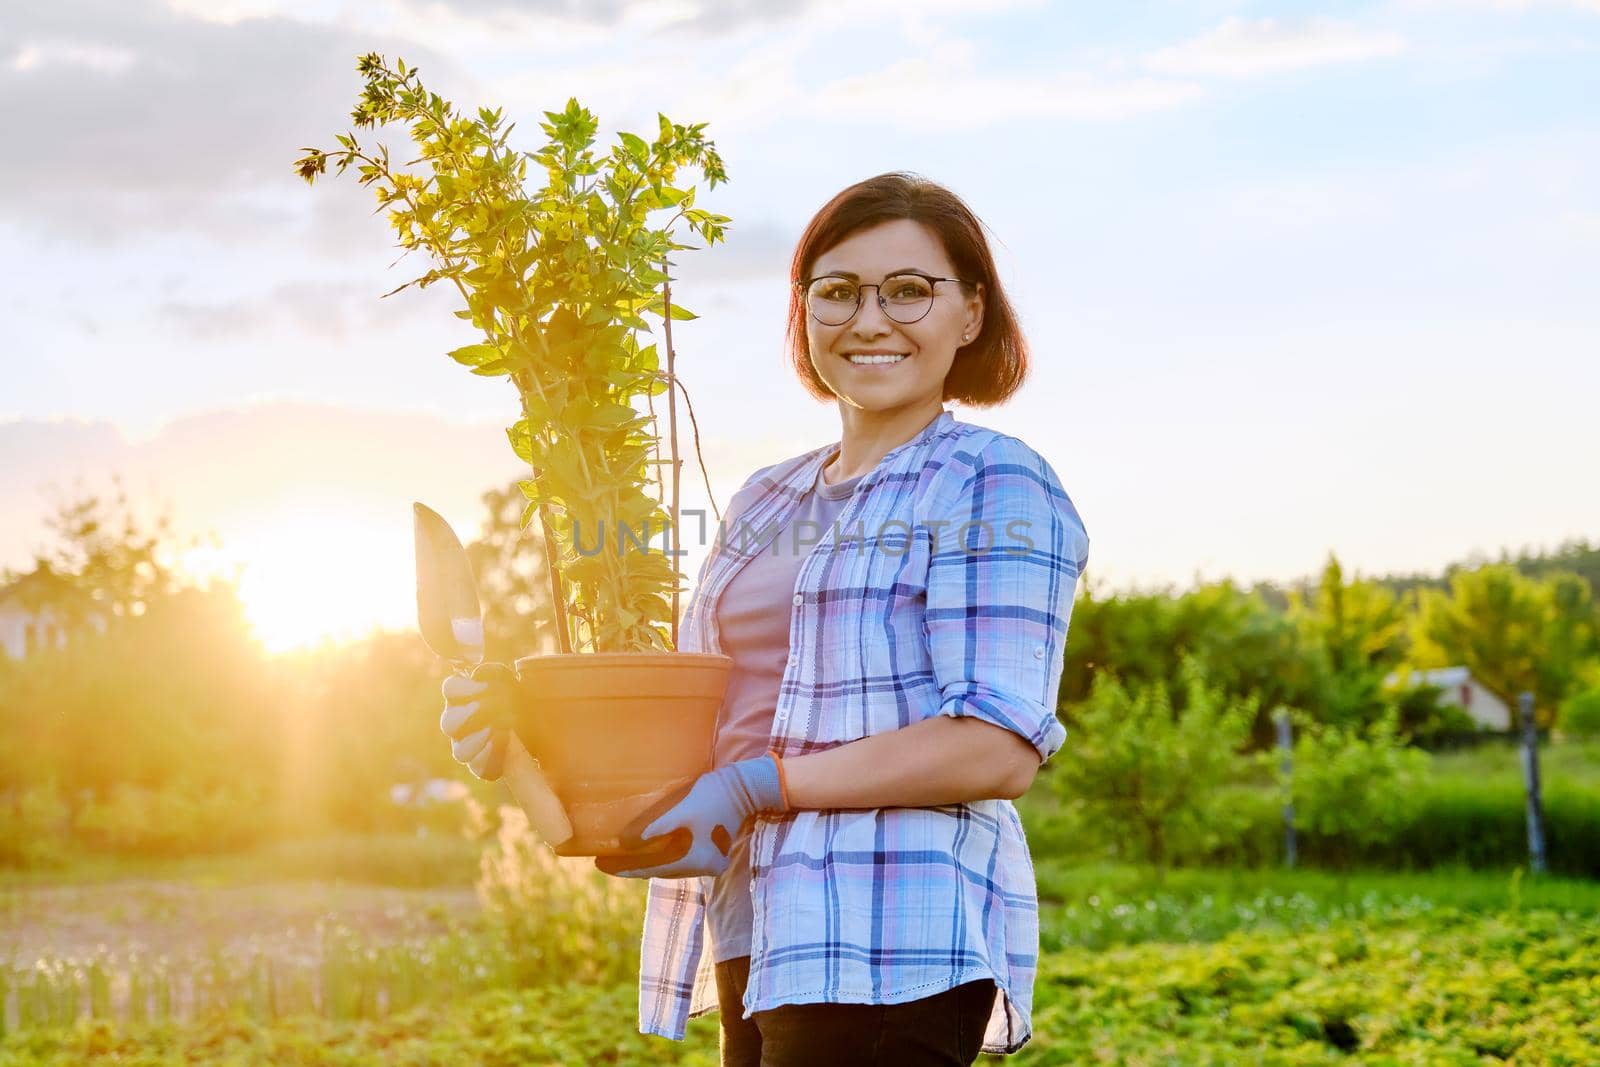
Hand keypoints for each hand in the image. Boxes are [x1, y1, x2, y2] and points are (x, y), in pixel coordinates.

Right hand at [439, 663, 516, 780]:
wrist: (535, 727)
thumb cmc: (518, 700)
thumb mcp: (510, 681)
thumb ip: (494, 673)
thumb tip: (479, 674)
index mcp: (461, 698)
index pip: (450, 689)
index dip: (465, 688)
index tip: (487, 687)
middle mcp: (457, 724)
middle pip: (448, 723)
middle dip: (473, 715)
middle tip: (495, 708)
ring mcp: (465, 747)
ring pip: (459, 751)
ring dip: (481, 739)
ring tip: (502, 728)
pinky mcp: (478, 766)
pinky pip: (477, 766)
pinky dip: (492, 755)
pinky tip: (505, 742)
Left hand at [595, 753, 788, 878]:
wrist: (747, 785)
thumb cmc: (715, 795)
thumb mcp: (683, 810)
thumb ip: (657, 828)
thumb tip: (627, 843)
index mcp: (697, 861)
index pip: (651, 868)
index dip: (624, 867)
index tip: (600, 864)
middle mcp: (702, 867)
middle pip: (659, 870)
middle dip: (631, 865)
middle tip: (604, 861)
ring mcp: (707, 860)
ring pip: (667, 865)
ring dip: (644, 861)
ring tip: (619, 857)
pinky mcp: (707, 849)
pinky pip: (676, 858)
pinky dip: (658, 855)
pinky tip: (645, 849)